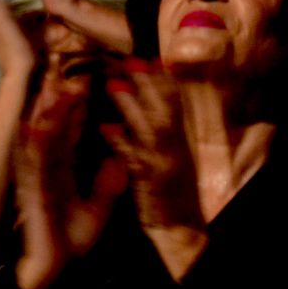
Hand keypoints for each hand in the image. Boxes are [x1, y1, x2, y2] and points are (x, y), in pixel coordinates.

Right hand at [12, 78, 125, 288]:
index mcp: (62, 174)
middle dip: (58, 108)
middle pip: (52, 135)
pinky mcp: (31, 194)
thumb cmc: (72, 238)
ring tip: (50, 92)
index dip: (74, 115)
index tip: (81, 89)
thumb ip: (106, 184)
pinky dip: (31, 147)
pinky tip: (31, 126)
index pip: (69, 138)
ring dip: (44, 119)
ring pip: (40, 143)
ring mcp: (37, 182)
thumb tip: (117, 161)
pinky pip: (31, 167)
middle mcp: (48, 174)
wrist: (57, 267)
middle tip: (64, 80)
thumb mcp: (97, 206)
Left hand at [101, 63, 206, 277]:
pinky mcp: (152, 181)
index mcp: (180, 142)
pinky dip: (121, 142)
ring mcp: (166, 164)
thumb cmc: (173, 196)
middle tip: (132, 60)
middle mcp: (176, 149)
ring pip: (150, 129)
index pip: (175, 105)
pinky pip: (135, 158)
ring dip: (132, 107)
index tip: (152, 60)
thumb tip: (145, 115)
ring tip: (114, 84)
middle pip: (165, 110)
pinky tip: (106, 128)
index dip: (164, 82)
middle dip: (149, 85)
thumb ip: (161, 140)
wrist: (182, 229)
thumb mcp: (171, 162)